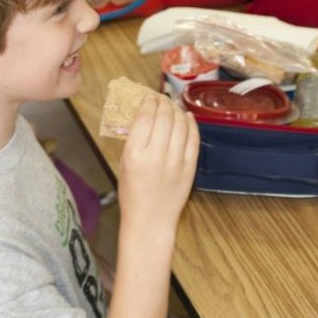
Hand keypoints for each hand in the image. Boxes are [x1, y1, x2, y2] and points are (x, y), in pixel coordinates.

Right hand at [118, 95, 199, 231]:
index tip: (149, 97)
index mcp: (134, 154)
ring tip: (173, 106)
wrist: (150, 220)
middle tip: (162, 98)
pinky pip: (193, 139)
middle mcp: (156, 155)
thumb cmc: (132, 194)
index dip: (148, 102)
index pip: (145, 117)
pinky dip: (191, 124)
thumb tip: (145, 116)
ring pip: (180, 125)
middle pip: (164, 117)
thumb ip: (133, 140)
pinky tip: (187, 116)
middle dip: (163, 102)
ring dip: (177, 110)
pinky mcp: (189, 168)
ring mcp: (175, 162)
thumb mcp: (124, 164)